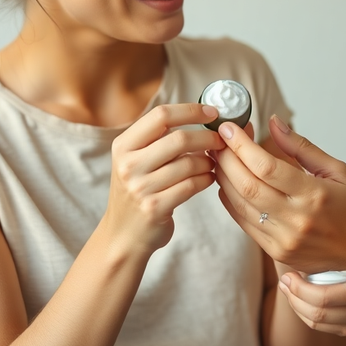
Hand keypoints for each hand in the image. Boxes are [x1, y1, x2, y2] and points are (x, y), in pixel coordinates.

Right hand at [106, 103, 223, 253]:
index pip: (161, 115)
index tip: (213, 112)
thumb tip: (203, 116)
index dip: (191, 110)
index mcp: (123, 145)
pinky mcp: (155, 207)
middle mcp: (128, 164)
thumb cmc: (138, 191)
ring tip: (213, 163)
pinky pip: (191, 185)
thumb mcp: (135, 160)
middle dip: (207, 138)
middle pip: (179, 138)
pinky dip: (206, 179)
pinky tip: (209, 178)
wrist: (123, 235)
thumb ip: (158, 139)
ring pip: (189, 163)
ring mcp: (140, 187)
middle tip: (222, 140)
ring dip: (209, 161)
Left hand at [214, 115, 345, 274]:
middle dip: (226, 158)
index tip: (230, 128)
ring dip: (223, 178)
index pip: (266, 166)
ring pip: (240, 204)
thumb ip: (301, 147)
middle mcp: (297, 219)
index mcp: (314, 194)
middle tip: (219, 141)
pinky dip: (229, 200)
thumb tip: (273, 122)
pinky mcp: (275, 251)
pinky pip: (242, 222)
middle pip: (247, 185)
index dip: (242, 145)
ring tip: (219, 158)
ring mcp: (284, 239)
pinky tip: (227, 183)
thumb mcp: (336, 171)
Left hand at [277, 253, 345, 335]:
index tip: (290, 273)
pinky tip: (300, 298)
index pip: (330, 298)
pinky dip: (308, 314)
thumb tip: (326, 240)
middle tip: (284, 279)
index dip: (303, 288)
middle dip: (295, 298)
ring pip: (319, 323)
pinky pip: (326, 326)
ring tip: (287, 287)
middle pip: (320, 314)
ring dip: (298, 307)